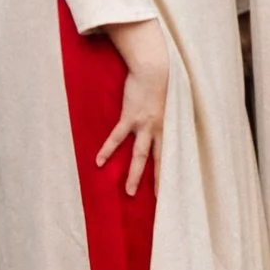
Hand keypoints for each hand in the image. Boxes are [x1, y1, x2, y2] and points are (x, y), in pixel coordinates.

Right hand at [97, 18, 169, 196]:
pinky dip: (108, 150)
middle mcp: (158, 130)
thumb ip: (164, 115)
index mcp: (168, 127)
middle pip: (158, 160)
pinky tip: (99, 162)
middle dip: (156, 180)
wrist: (155, 69)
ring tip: (128, 192)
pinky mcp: (130, 118)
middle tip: (156, 200)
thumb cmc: (162, 83)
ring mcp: (144, 125)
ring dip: (134, 174)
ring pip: (140, 155)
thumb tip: (162, 121)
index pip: (170, 155)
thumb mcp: (169, 102)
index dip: (169, 172)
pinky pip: (117, 138)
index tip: (170, 188)